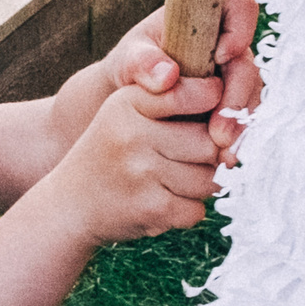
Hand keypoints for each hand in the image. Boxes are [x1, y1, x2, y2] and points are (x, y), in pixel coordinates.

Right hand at [41, 70, 224, 244]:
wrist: (68, 205)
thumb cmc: (112, 154)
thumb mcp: (127, 113)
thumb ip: (174, 103)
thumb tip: (236, 129)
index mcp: (129, 102)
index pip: (196, 93)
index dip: (215, 107)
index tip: (211, 119)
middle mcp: (133, 133)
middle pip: (210, 142)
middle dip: (209, 155)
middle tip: (189, 161)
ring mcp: (141, 171)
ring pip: (209, 178)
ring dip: (200, 186)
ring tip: (173, 182)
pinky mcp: (151, 207)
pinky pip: (197, 209)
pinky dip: (187, 211)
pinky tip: (163, 203)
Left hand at [101, 0, 263, 161]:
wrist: (130, 97)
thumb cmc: (130, 66)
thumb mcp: (129, 59)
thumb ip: (142, 62)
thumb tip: (167, 75)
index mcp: (209, 17)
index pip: (241, 10)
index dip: (239, 31)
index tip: (221, 57)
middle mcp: (229, 44)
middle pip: (249, 66)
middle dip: (237, 101)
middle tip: (220, 134)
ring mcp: (234, 76)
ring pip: (252, 97)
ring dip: (240, 126)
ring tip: (224, 155)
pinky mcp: (234, 103)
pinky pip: (245, 119)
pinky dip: (237, 139)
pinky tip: (225, 160)